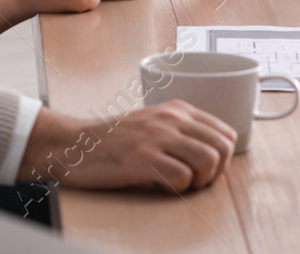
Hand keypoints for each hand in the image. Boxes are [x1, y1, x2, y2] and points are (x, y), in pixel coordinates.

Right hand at [21, 102, 236, 191]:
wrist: (74, 144)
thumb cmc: (114, 142)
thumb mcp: (153, 125)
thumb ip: (182, 132)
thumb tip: (214, 158)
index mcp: (177, 110)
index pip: (226, 134)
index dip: (222, 159)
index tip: (203, 170)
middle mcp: (171, 119)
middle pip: (223, 148)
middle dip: (214, 173)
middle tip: (192, 182)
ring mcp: (156, 137)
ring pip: (208, 161)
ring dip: (198, 182)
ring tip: (177, 184)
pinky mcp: (142, 158)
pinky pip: (182, 178)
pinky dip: (176, 189)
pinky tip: (157, 186)